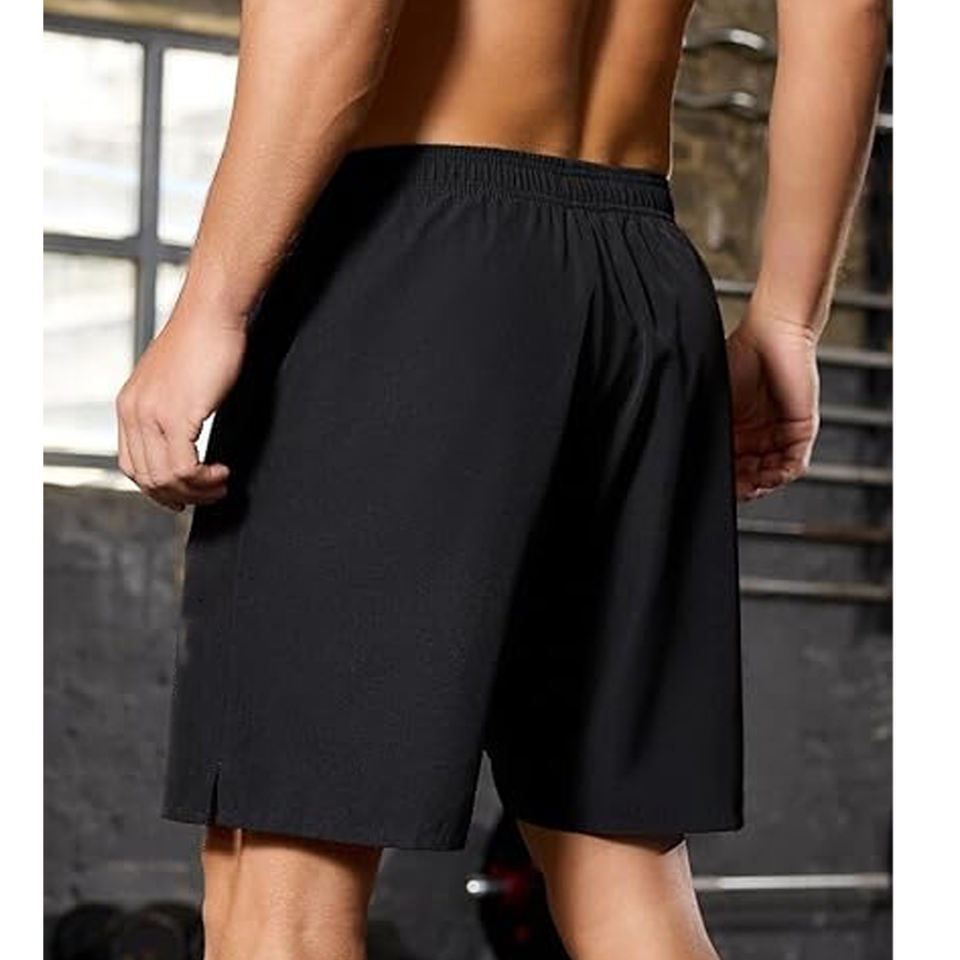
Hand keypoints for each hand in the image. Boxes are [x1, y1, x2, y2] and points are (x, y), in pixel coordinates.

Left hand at [115, 302, 246, 511]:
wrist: (211, 313)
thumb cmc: (203, 340)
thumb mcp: (175, 382)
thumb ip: (170, 410)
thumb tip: (183, 439)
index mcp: (129, 406)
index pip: (132, 465)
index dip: (159, 488)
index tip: (185, 493)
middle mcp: (133, 412)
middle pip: (147, 478)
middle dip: (181, 494)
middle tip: (210, 493)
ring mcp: (152, 415)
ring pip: (166, 477)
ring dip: (197, 489)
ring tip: (220, 483)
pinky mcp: (176, 416)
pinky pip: (184, 467)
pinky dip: (205, 478)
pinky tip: (222, 471)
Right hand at [725, 311, 819, 500]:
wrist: (771, 333)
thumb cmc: (737, 356)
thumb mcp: (713, 400)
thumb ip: (707, 427)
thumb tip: (688, 454)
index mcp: (735, 428)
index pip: (729, 465)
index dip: (724, 480)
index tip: (714, 488)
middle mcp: (758, 433)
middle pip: (751, 475)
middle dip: (742, 486)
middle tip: (731, 491)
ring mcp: (780, 433)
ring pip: (771, 474)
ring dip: (760, 484)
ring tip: (748, 485)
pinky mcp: (801, 429)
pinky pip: (794, 463)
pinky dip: (780, 474)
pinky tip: (767, 476)